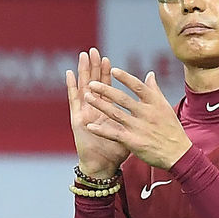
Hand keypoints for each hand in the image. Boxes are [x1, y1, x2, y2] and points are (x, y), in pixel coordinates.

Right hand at [67, 48, 129, 177]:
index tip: (108, 60)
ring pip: (83, 87)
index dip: (107, 75)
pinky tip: (69, 74)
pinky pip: (73, 101)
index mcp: (106, 112)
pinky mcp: (78, 119)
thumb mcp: (131, 131)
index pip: (107, 88)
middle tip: (94, 51)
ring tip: (82, 56)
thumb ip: (138, 117)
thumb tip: (149, 107)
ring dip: (83, 72)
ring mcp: (85, 113)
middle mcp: (94, 110)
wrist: (104, 166)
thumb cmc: (117, 151)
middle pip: (93, 84)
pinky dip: (71, 87)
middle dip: (94, 68)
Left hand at [85, 67, 191, 170]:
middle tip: (91, 83)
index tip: (113, 70)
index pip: (138, 87)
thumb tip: (150, 74)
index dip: (125, 78)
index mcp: (155, 104)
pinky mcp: (134, 142)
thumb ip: (155, 91)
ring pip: (116, 114)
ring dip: (100, 105)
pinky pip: (114, 134)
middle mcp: (146, 114)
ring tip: (87, 97)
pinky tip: (90, 126)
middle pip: (123, 99)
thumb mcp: (166, 108)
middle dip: (106, 90)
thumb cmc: (172, 130)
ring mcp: (139, 128)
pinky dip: (102, 130)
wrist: (178, 155)